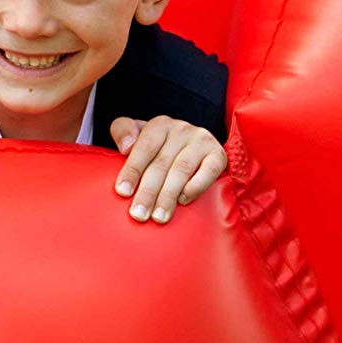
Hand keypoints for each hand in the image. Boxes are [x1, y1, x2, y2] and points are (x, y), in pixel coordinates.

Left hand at [110, 117, 226, 222]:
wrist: (193, 148)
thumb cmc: (158, 147)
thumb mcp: (138, 134)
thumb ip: (123, 131)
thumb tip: (126, 147)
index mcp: (159, 125)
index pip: (144, 147)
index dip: (132, 170)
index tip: (123, 192)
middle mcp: (181, 129)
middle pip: (161, 163)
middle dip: (148, 191)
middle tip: (138, 215)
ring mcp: (201, 140)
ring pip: (181, 170)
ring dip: (168, 195)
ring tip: (158, 217)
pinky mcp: (218, 154)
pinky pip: (208, 171)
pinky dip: (195, 187)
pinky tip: (183, 201)